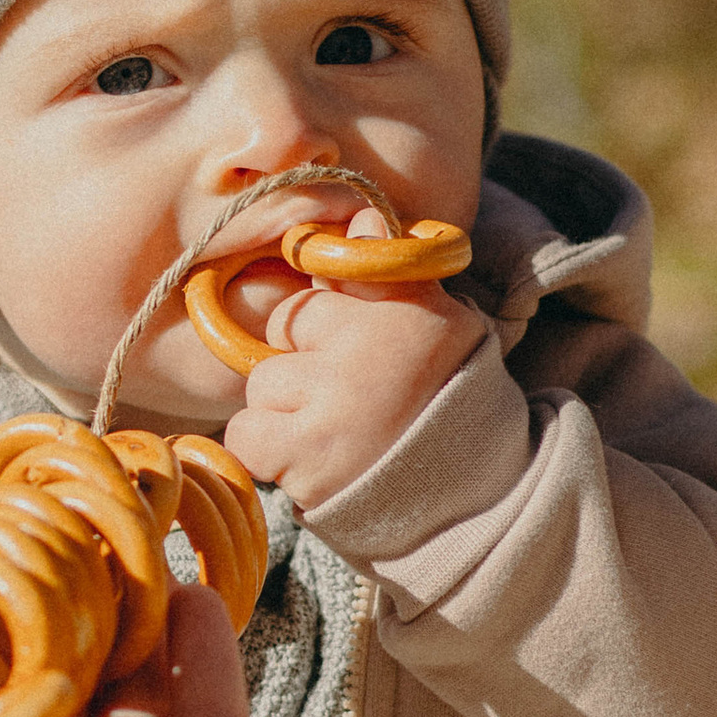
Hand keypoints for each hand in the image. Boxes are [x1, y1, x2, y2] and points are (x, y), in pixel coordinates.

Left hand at [221, 210, 485, 508]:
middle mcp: (367, 351)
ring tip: (332, 435)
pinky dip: (266, 451)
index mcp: (403, 311)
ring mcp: (334, 405)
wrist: (471, 501)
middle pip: (284, 331)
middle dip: (300, 364)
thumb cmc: (445, 405)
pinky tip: (308, 460)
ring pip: (261, 385)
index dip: (322, 327)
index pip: (319, 291)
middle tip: (343, 400)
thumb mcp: (438, 327)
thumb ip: (392, 274)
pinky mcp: (307, 458)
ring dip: (283, 412)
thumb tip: (362, 215)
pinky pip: (245, 434)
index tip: (347, 355)